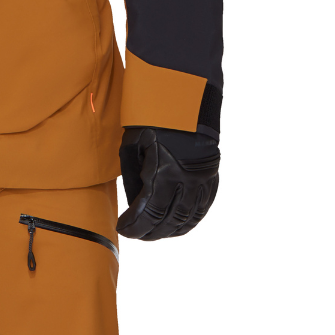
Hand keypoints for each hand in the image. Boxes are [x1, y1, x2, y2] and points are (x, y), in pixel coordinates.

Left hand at [117, 126, 219, 240]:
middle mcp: (186, 181)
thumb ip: (133, 178)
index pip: (148, 214)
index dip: (134, 226)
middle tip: (136, 233)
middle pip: (168, 221)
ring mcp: (202, 181)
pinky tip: (177, 225)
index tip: (123, 228)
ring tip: (154, 232)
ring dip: (169, 231)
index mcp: (163, 173)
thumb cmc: (152, 121)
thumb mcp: (132, 147)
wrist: (184, 102)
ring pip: (187, 219)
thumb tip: (135, 203)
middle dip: (149, 232)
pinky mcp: (211, 179)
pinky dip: (189, 221)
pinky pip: (201, 209)